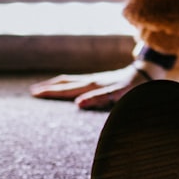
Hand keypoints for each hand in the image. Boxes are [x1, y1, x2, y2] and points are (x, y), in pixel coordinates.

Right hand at [29, 63, 158, 109]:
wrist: (146, 74)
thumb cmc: (135, 88)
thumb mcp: (119, 94)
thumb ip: (99, 98)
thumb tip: (78, 104)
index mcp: (93, 86)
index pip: (68, 90)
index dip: (51, 92)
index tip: (35, 94)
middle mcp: (92, 81)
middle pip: (66, 84)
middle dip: (49, 88)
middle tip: (32, 92)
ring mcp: (96, 79)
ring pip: (70, 81)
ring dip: (55, 85)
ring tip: (41, 88)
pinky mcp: (100, 80)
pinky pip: (78, 82)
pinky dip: (66, 84)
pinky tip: (66, 87)